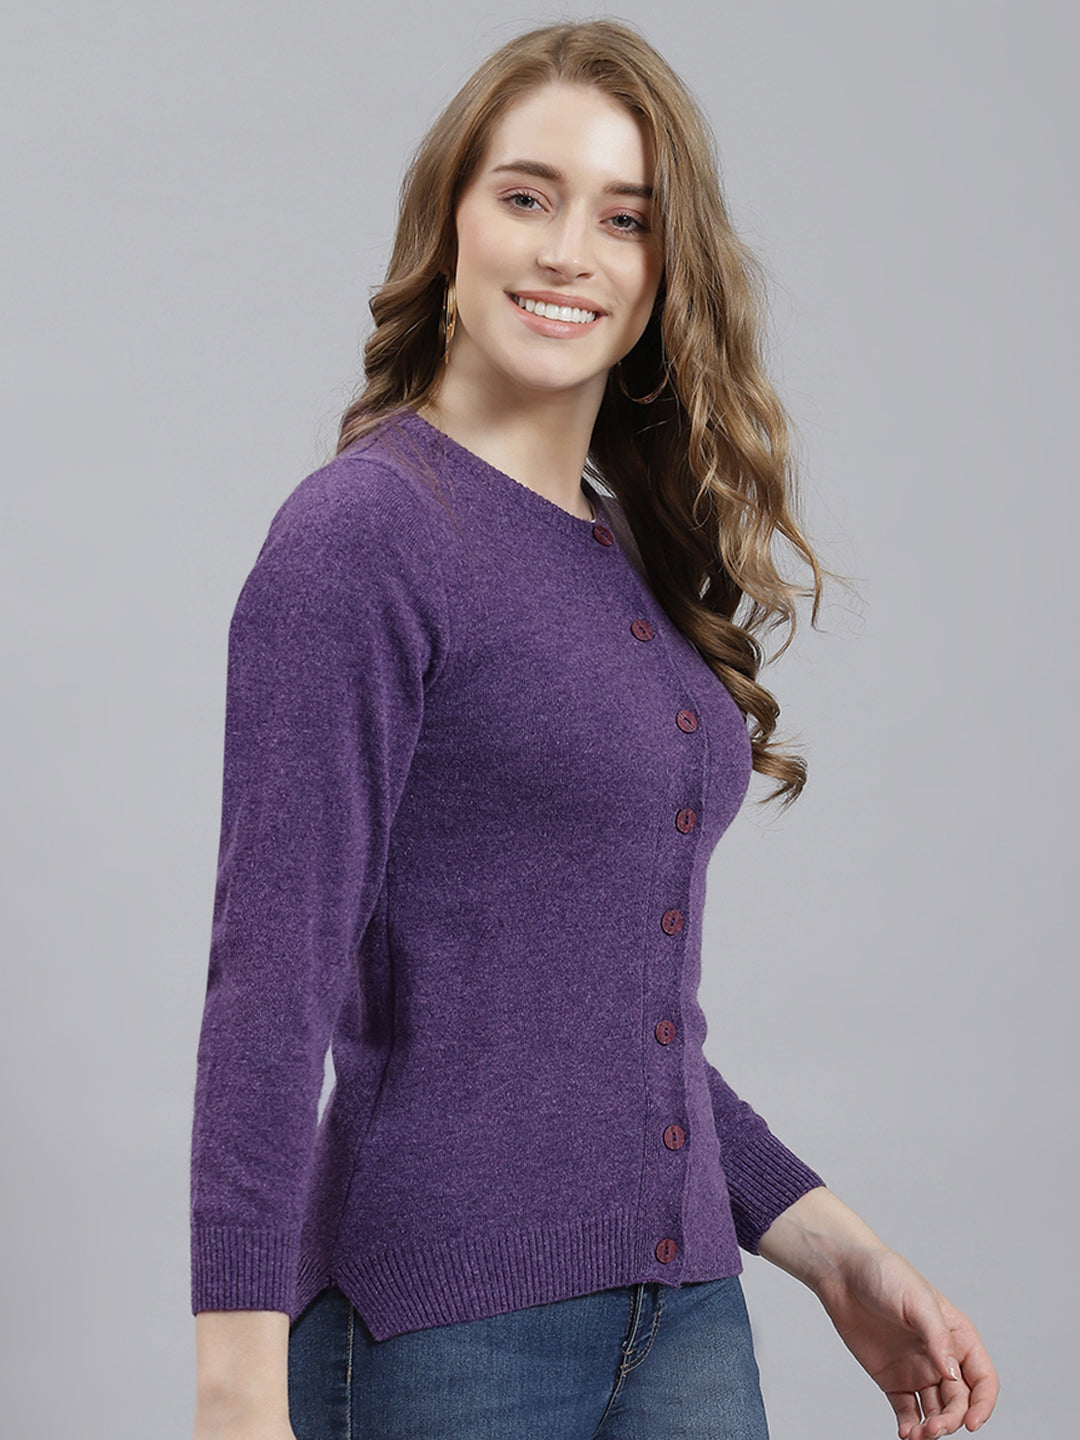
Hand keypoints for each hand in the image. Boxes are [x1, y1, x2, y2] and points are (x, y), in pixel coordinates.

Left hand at [757, 1188, 998, 1438]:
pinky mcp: (891, 1378)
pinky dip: (910, 1426)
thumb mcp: (916, 1299)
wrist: (842, 1271)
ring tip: (918, 1434)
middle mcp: (940, 1357)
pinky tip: (906, 1433)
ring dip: (932, 1428)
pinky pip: (906, 1410)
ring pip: (935, 1411)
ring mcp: (916, 1370)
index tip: (972, 1423)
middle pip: (959, 1401)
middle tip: (934, 1428)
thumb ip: (936, 1337)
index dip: (983, 1404)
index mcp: (956, 1336)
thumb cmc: (884, 1274)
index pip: (982, 1379)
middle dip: (952, 1420)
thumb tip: (953, 1374)